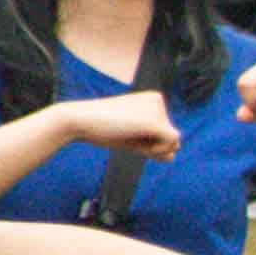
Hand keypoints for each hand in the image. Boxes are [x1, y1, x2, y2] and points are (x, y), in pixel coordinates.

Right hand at [64, 89, 180, 157]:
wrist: (80, 120)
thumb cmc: (102, 129)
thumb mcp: (132, 137)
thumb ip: (154, 145)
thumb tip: (173, 155)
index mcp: (152, 99)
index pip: (164, 130)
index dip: (147, 140)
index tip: (125, 131)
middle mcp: (158, 100)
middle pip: (171, 136)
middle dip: (152, 145)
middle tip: (127, 136)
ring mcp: (157, 109)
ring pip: (175, 141)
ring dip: (156, 149)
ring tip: (132, 139)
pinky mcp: (155, 122)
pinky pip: (173, 142)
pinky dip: (159, 151)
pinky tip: (142, 146)